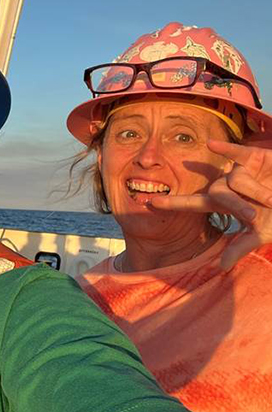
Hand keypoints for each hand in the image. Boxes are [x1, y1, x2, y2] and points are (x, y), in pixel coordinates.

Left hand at [150, 140, 271, 268]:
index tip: (150, 203)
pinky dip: (225, 149)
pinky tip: (210, 144)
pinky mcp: (254, 157)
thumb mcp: (261, 233)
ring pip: (236, 180)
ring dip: (257, 192)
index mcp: (224, 203)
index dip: (173, 203)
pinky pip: (236, 152)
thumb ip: (240, 247)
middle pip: (218, 193)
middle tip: (254, 214)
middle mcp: (227, 185)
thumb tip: (221, 268)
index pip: (193, 203)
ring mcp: (240, 170)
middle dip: (236, 204)